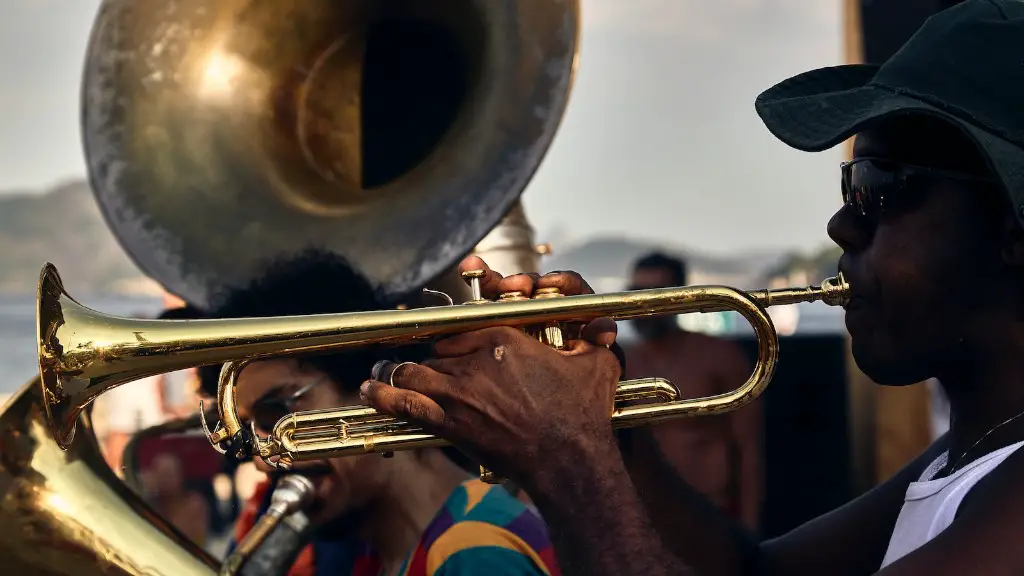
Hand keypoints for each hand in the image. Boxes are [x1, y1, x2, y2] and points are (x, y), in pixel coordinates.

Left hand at [360, 256, 622, 486]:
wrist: (569, 459)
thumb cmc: (583, 411)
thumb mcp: (595, 362)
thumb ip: (591, 335)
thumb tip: (600, 325)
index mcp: (504, 338)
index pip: (461, 327)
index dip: (451, 336)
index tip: (447, 341)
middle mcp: (475, 359)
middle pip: (435, 349)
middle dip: (429, 357)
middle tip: (423, 364)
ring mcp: (459, 391)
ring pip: (414, 370)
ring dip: (400, 373)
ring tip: (386, 373)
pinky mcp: (450, 422)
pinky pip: (403, 402)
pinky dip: (381, 395)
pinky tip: (368, 390)